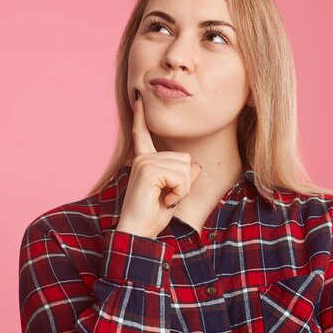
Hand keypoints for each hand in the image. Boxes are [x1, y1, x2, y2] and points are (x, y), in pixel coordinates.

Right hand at [116, 90, 201, 238]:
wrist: (138, 233)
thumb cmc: (153, 216)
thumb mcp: (175, 194)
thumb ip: (184, 177)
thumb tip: (195, 166)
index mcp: (144, 161)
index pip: (142, 135)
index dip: (141, 117)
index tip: (138, 98)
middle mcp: (142, 158)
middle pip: (185, 159)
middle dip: (184, 183)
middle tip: (166, 197)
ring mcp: (144, 162)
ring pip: (185, 168)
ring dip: (182, 190)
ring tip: (164, 200)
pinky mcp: (148, 170)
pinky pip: (181, 177)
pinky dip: (179, 193)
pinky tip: (163, 201)